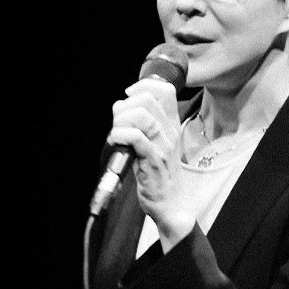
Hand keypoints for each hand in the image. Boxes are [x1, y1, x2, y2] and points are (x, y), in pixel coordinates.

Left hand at [107, 75, 193, 247]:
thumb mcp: (157, 142)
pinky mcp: (152, 161)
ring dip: (121, 120)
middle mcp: (170, 132)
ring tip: (117, 133)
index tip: (129, 96)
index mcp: (172, 124)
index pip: (166, 90)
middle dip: (125, 105)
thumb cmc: (158, 173)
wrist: (170, 203)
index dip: (144, 85)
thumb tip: (121, 106)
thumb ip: (143, 123)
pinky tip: (116, 141)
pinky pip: (135, 138)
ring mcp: (163, 146)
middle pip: (148, 99)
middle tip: (119, 121)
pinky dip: (120, 135)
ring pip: (141, 116)